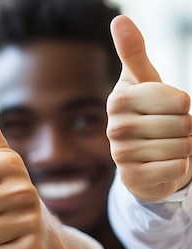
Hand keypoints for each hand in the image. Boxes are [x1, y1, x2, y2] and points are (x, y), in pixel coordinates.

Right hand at [107, 15, 191, 201]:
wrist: (141, 159)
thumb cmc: (147, 114)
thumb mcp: (144, 82)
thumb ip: (133, 52)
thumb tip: (119, 19)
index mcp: (119, 100)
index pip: (179, 100)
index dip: (184, 105)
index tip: (170, 108)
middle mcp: (115, 127)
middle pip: (182, 124)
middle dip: (186, 129)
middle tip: (169, 131)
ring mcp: (120, 154)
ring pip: (181, 147)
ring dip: (183, 148)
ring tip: (167, 147)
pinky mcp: (131, 178)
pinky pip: (175, 168)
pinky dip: (179, 167)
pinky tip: (163, 164)